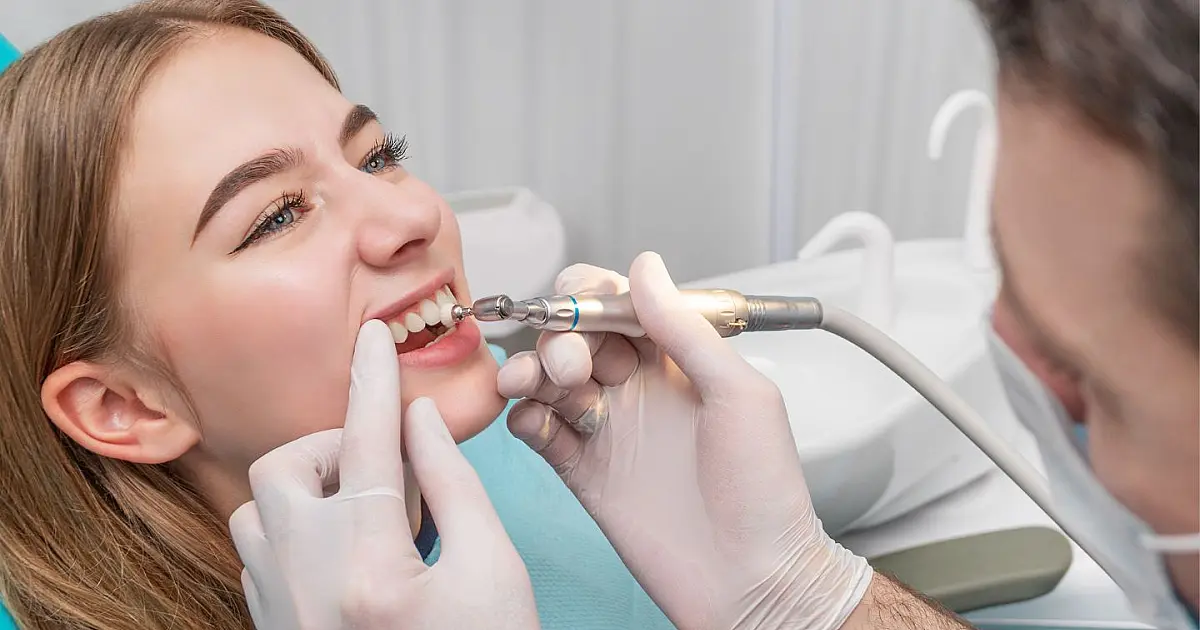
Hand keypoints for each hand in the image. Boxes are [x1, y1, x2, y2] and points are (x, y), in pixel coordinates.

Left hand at [230, 320, 538, 629]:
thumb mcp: (495, 571)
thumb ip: (454, 484)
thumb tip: (417, 419)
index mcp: (371, 573)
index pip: (366, 447)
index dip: (374, 382)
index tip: (373, 337)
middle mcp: (307, 591)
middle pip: (284, 471)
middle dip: (335, 449)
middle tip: (390, 470)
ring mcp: (282, 615)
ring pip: (257, 511)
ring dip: (309, 490)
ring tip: (369, 513)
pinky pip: (258, 554)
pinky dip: (297, 531)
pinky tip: (349, 551)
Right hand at [497, 252, 871, 629]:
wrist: (752, 578)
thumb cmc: (765, 491)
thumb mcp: (740, 394)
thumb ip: (685, 330)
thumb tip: (645, 267)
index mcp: (678, 358)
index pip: (619, 304)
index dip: (592, 297)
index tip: (582, 307)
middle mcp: (639, 387)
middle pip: (575, 335)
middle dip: (561, 337)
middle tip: (574, 366)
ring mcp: (609, 428)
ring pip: (548, 379)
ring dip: (531, 371)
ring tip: (533, 386)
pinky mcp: (585, 470)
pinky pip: (539, 431)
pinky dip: (525, 418)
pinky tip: (536, 423)